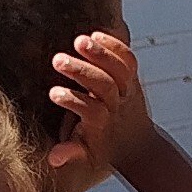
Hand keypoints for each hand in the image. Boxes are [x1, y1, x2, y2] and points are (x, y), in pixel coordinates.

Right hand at [46, 25, 159, 180]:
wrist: (138, 144)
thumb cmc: (105, 148)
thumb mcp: (88, 155)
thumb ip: (72, 153)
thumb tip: (53, 158)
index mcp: (104, 125)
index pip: (91, 111)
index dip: (73, 101)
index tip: (53, 93)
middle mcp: (118, 106)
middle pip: (105, 86)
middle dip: (82, 72)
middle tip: (58, 60)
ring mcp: (128, 90)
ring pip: (120, 70)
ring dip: (100, 53)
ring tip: (79, 40)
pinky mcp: (133, 78)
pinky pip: (129, 59)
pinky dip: (116, 45)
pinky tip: (96, 33)